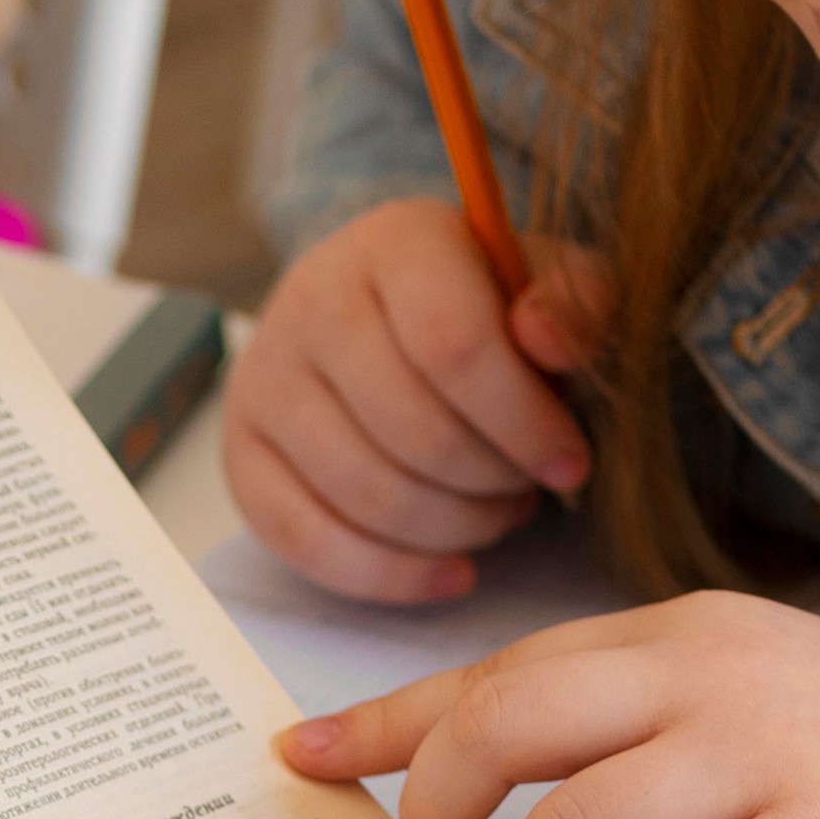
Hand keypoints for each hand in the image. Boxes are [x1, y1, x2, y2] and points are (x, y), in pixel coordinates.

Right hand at [223, 197, 609, 601]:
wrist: (385, 314)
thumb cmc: (485, 311)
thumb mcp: (548, 290)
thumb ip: (578, 303)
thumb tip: (545, 339)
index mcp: (397, 243)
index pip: (454, 346)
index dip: (523, 423)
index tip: (569, 465)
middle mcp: (313, 298)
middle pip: (414, 432)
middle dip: (492, 483)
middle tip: (527, 487)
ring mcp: (265, 377)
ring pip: (368, 494)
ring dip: (455, 529)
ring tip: (495, 513)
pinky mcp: (241, 451)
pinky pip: (308, 540)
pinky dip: (392, 575)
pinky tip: (453, 572)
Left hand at [280, 590, 819, 818]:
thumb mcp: (752, 707)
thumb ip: (635, 729)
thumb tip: (499, 796)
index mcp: (684, 637)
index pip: (503, 669)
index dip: (389, 719)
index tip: (303, 757)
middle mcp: (714, 675)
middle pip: (508, 724)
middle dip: (434, 809)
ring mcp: (768, 756)